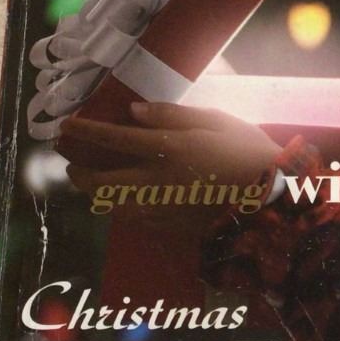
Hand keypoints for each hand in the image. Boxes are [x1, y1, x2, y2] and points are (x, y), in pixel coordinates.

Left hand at [61, 102, 282, 219]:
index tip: (65, 127)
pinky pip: (135, 220)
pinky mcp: (173, 228)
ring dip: (95, 194)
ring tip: (89, 184)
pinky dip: (121, 210)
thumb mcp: (216, 121)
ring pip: (113, 206)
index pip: (112, 139)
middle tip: (69, 164)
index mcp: (168, 149)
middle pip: (101, 181)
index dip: (84, 132)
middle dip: (79, 172)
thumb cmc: (250, 153)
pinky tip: (121, 203)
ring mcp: (163, 209)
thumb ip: (172, 115)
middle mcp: (157, 181)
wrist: (274, 201)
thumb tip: (133, 111)